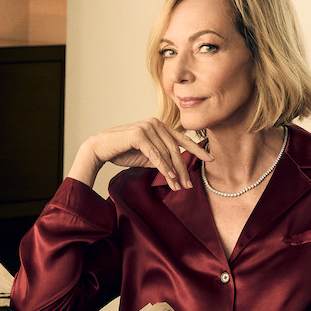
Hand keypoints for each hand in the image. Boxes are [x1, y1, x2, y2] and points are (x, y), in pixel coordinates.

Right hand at [67, 118, 212, 189]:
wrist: (99, 148)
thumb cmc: (121, 151)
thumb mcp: (145, 156)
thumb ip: (161, 158)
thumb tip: (175, 169)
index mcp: (159, 126)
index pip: (182, 138)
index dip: (197, 149)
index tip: (211, 159)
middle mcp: (155, 123)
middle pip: (176, 148)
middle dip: (184, 168)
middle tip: (190, 185)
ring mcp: (148, 127)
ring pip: (167, 153)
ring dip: (174, 172)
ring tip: (179, 187)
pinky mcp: (139, 134)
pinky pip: (155, 154)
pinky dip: (163, 167)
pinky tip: (169, 177)